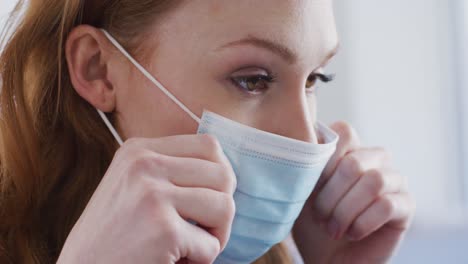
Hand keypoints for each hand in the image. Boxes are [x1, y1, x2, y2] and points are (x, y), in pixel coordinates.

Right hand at [58, 135, 235, 263]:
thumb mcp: (132, 186)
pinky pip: (210, 246)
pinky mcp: (162, 230)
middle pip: (223, 175)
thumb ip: (169, 170)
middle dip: (222, 208)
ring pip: (225, 206)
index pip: (209, 145)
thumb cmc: (113, 236)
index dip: (220, 177)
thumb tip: (226, 171)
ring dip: (217, 234)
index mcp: (138, 150)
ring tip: (192, 247)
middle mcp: (144, 164)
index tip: (208, 200)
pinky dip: (201, 259)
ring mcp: (152, 195)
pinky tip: (174, 261)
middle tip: (204, 229)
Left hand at [293, 121, 414, 263]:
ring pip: (374, 181)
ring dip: (346, 210)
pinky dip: (362, 223)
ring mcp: (393, 180)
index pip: (345, 131)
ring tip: (333, 228)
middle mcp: (374, 159)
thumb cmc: (311, 221)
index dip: (325, 159)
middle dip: (330, 195)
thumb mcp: (301, 190)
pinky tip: (352, 233)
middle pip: (354, 162)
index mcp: (349, 149)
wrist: (326, 258)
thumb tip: (306, 139)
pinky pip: (387, 205)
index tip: (310, 185)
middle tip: (319, 217)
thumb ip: (307, 163)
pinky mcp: (406, 205)